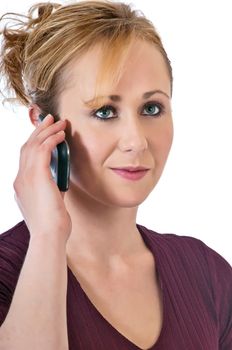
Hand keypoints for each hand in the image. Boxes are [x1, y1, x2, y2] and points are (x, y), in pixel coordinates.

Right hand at [13, 114, 71, 241]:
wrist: (49, 236)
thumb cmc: (52, 225)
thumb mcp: (48, 203)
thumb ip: (50, 190)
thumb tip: (59, 182)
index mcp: (21, 186)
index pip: (25, 158)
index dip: (35, 143)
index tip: (45, 134)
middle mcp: (20, 179)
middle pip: (27, 147)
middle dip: (39, 131)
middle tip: (49, 119)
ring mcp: (26, 177)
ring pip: (34, 145)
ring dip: (47, 131)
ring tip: (58, 122)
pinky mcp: (37, 176)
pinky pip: (43, 150)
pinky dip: (52, 140)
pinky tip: (61, 135)